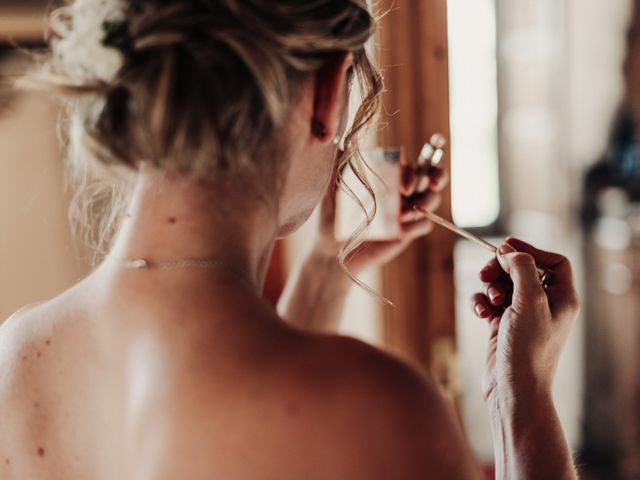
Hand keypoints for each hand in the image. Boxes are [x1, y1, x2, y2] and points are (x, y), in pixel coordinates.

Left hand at [313, 151, 448, 274]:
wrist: (331, 249)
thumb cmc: (331, 215)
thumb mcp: (332, 187)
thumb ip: (339, 164)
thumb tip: (341, 140)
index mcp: (389, 174)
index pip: (412, 160)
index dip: (419, 164)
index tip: (407, 182)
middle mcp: (401, 189)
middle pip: (433, 174)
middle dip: (437, 176)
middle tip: (429, 184)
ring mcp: (406, 210)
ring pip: (433, 198)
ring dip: (427, 201)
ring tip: (404, 213)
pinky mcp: (406, 232)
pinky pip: (425, 224)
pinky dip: (417, 224)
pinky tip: (401, 229)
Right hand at [470, 238, 579, 401]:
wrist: (513, 390)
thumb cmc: (528, 350)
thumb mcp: (530, 301)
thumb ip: (521, 269)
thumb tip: (508, 251)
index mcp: (562, 298)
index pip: (553, 262)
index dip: (531, 250)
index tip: (506, 247)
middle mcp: (544, 305)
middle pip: (521, 269)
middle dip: (501, 268)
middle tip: (486, 273)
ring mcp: (522, 316)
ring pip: (501, 284)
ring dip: (489, 287)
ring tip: (489, 302)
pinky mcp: (501, 326)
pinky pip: (488, 302)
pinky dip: (480, 302)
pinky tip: (480, 312)